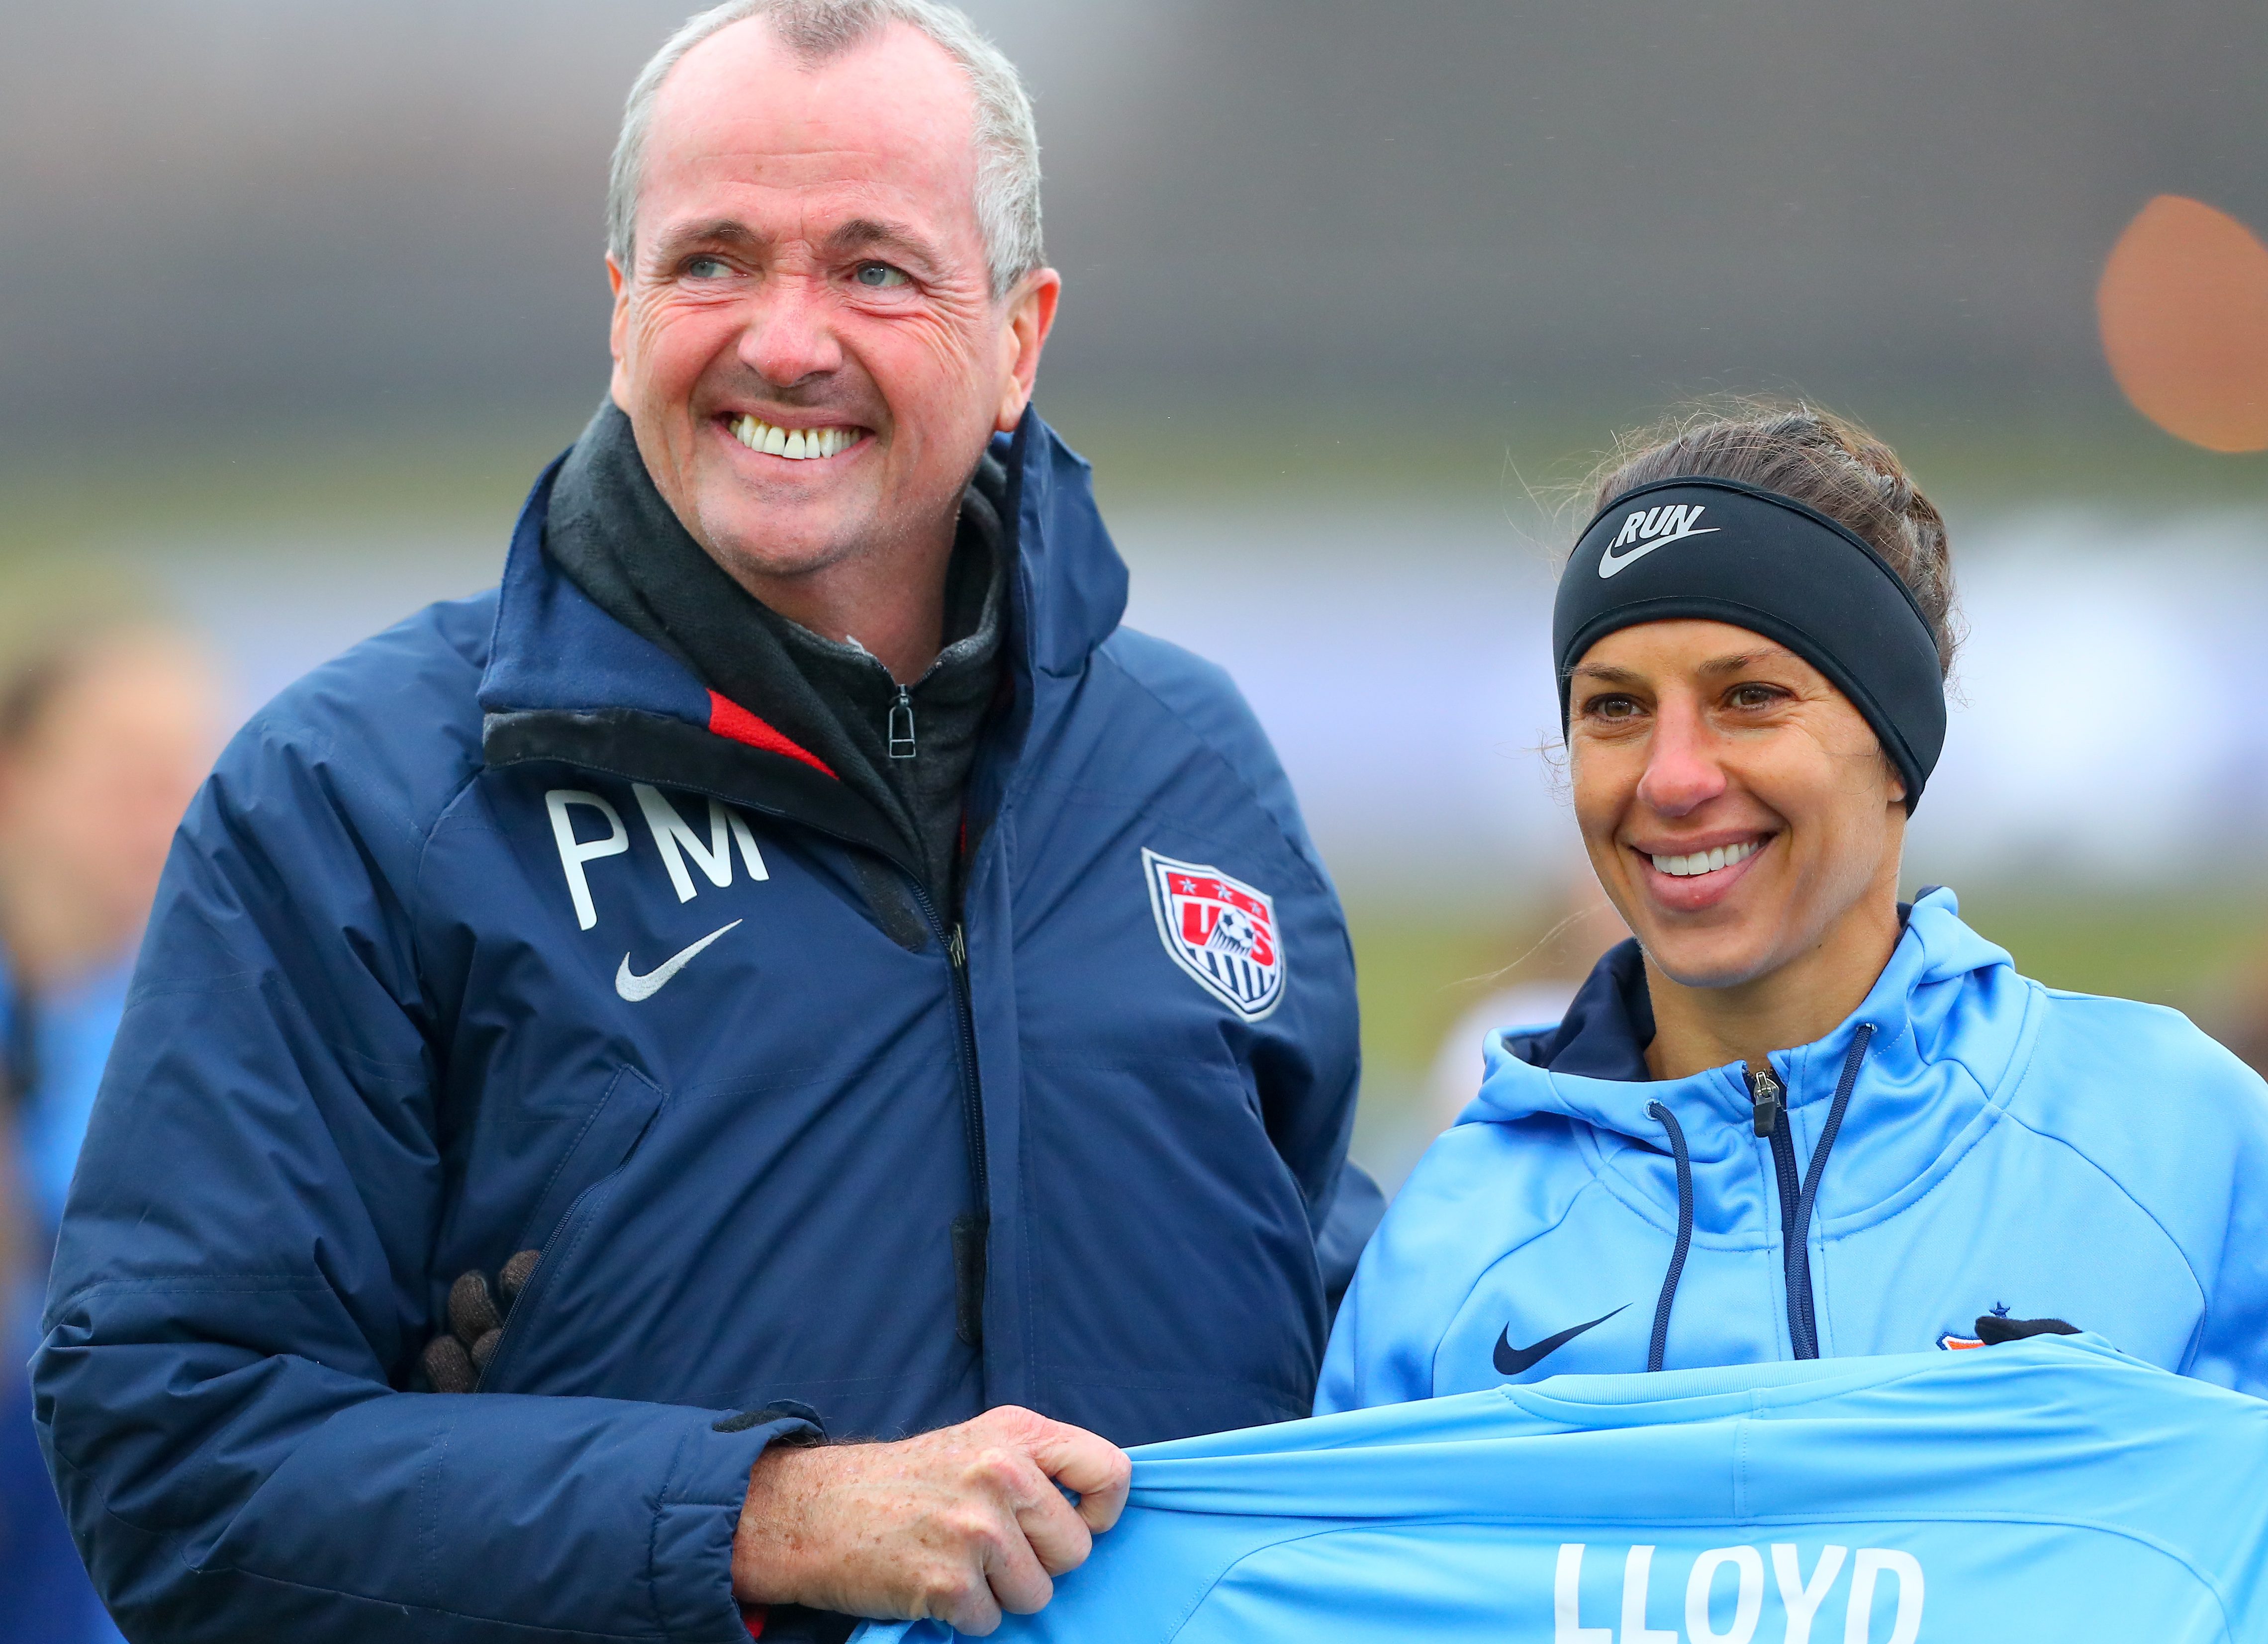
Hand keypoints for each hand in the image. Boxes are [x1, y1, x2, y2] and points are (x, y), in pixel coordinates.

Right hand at [730, 1405, 1131, 1635]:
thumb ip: (1037, 1462)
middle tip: (986, 1544)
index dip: (1101, 1510)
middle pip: (1075, 1550)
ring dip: (1000, 1591)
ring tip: (955, 1559)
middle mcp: (1001, 1474)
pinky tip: (931, 1581)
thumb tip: (1099, 1504)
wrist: (813, 1509)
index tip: (1074, 1521)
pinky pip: (991, 1621)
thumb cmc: (904, 1482)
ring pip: (1037, 1593)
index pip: (1110, 1472)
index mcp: (1016, 1433)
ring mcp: (976, 1530)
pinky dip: (964, 1614)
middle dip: (1038, 1560)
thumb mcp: (977, 1442)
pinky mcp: (949, 1582)